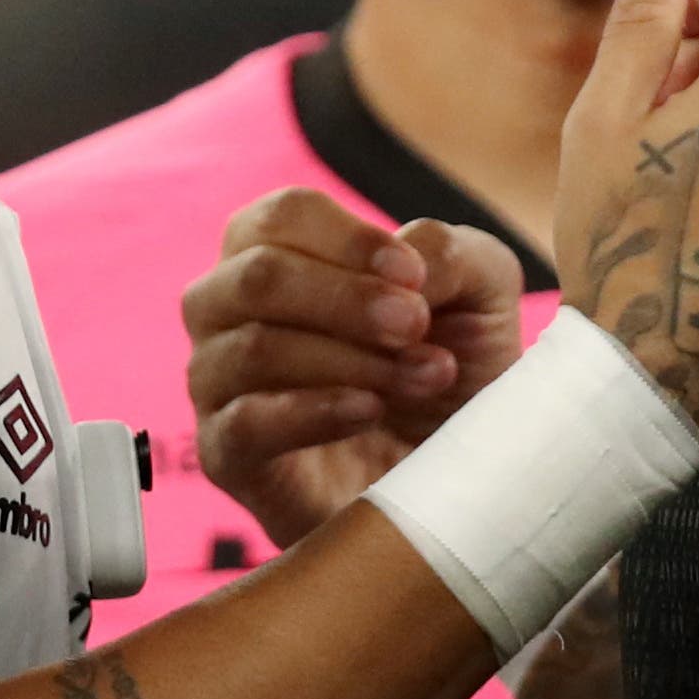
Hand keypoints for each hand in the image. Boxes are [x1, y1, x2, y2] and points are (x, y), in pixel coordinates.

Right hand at [186, 197, 525, 545]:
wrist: (451, 481)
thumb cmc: (451, 374)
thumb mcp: (479, 298)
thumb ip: (450, 255)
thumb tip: (407, 259)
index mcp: (277, 254)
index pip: (280, 217)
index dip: (350, 239)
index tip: (415, 275)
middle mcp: (229, 310)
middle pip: (257, 275)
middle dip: (349, 298)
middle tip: (417, 325)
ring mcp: (218, 383)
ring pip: (253, 348)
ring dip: (349, 359)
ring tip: (421, 376)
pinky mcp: (226, 457)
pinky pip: (244, 422)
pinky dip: (313, 412)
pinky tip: (370, 412)